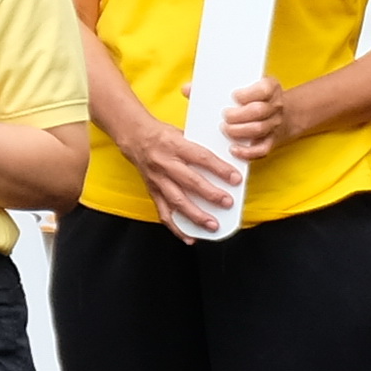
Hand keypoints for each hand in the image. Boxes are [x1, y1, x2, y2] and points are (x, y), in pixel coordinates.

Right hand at [122, 112, 241, 236]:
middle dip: (210, 194)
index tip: (235, 178)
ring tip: (212, 225)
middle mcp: (165, 163)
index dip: (220, 169)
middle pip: (189, 181)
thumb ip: (201, 147)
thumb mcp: (183, 132)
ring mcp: (157, 179)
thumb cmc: (164, 135)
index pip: (201, 157)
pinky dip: (177, 227)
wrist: (134, 136)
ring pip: (177, 200)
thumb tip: (229, 159)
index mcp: (175, 144)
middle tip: (227, 203)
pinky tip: (190, 237)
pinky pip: (164, 212)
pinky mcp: (152, 191)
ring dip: (195, 215)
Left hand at [218, 76, 293, 158]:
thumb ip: (232, 85)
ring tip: (225, 128)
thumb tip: (200, 90)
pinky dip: (247, 152)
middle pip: (259, 110)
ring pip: (258, 129)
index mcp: (272, 88)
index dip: (247, 95)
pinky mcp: (271, 140)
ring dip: (238, 130)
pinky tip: (233, 149)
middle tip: (225, 115)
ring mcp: (274, 124)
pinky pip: (262, 149)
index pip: (264, 90)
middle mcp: (276, 106)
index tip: (234, 96)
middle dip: (238, 114)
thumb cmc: (257, 97)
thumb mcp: (251, 84)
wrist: (281, 113)